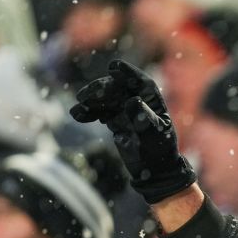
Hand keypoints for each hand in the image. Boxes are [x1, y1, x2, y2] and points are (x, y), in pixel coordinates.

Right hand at [72, 60, 195, 203]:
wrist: (153, 170)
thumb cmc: (160, 151)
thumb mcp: (154, 135)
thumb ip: (144, 118)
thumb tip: (131, 101)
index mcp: (152, 100)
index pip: (140, 82)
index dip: (127, 72)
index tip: (113, 67)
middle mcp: (138, 100)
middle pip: (116, 88)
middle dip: (100, 90)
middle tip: (83, 96)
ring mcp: (125, 109)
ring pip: (105, 99)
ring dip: (90, 101)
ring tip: (77, 109)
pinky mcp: (115, 120)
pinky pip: (99, 112)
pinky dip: (88, 112)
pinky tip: (77, 115)